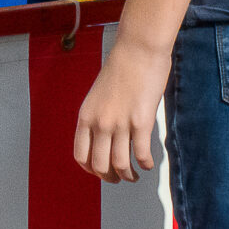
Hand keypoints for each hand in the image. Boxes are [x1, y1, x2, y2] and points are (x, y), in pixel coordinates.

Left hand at [74, 37, 169, 182]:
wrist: (137, 50)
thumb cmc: (121, 69)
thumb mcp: (99, 95)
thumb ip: (99, 116)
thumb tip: (105, 139)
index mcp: (86, 116)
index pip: (80, 155)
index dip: (91, 169)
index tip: (101, 171)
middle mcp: (100, 122)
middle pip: (100, 166)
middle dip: (110, 178)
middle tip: (120, 178)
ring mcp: (120, 123)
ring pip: (120, 165)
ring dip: (128, 176)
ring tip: (134, 175)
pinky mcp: (142, 122)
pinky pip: (141, 154)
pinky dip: (145, 164)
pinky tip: (148, 164)